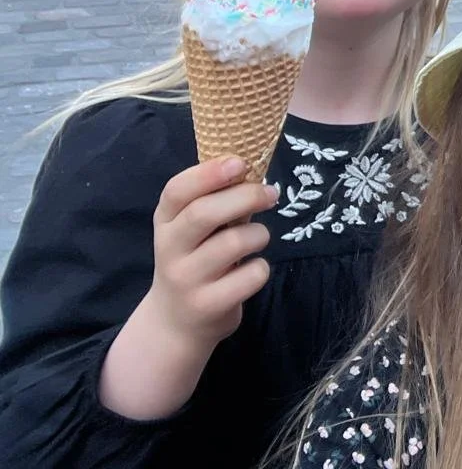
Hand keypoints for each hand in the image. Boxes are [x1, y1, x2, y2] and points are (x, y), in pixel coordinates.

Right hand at [146, 157, 275, 347]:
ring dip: (259, 234)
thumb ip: (215, 200)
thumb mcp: (192, 229)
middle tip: (271, 194)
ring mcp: (186, 279)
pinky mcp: (208, 305)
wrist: (176, 322)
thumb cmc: (195, 259)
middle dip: (246, 196)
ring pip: (234, 243)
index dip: (209, 173)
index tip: (240, 163)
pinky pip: (251, 275)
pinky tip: (251, 271)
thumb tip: (251, 167)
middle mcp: (169, 249)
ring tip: (258, 238)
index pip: (176, 191)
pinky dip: (261, 268)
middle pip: (204, 213)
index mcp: (166, 221)